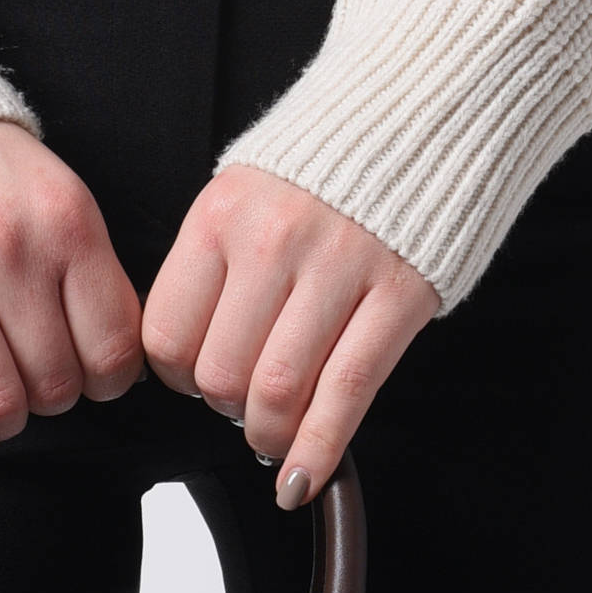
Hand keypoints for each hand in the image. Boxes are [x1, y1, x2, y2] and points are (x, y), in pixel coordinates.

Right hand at [0, 120, 143, 497]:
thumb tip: (117, 370)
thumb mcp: (54, 201)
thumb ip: (87, 276)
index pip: (113, 351)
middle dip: (47, 399)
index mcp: (67, 223)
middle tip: (26, 373)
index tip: (88, 378)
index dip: (104, 384)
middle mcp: (9, 247)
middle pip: (54, 386)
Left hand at [141, 165, 440, 506]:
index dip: (177, 377)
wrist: (424, 112)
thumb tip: (188, 362)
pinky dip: (318, 451)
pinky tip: (303, 480)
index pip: (167, 335)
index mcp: (221, 217)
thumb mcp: (245, 198)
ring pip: (278, 392)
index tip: (197, 377)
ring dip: (269, 433)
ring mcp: (341, 268)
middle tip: (246, 397)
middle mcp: (274, 241)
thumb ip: (214, 271)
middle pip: (219, 374)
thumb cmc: (326, 170)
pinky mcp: (400, 295)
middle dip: (227, 407)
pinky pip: (346, 394)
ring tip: (276, 429)